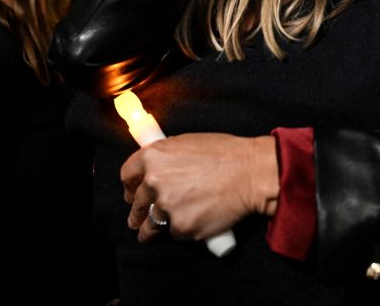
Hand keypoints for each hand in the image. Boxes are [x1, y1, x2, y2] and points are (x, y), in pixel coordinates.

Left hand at [121, 133, 278, 242]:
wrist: (252, 173)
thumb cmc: (227, 154)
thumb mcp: (190, 143)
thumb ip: (168, 157)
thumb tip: (159, 167)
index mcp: (153, 157)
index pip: (127, 175)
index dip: (129, 186)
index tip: (131, 193)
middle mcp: (154, 182)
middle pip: (136, 203)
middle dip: (137, 212)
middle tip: (140, 217)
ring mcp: (167, 207)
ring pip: (150, 225)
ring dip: (149, 231)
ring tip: (150, 235)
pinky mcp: (182, 227)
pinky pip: (176, 232)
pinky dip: (183, 230)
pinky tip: (191, 225)